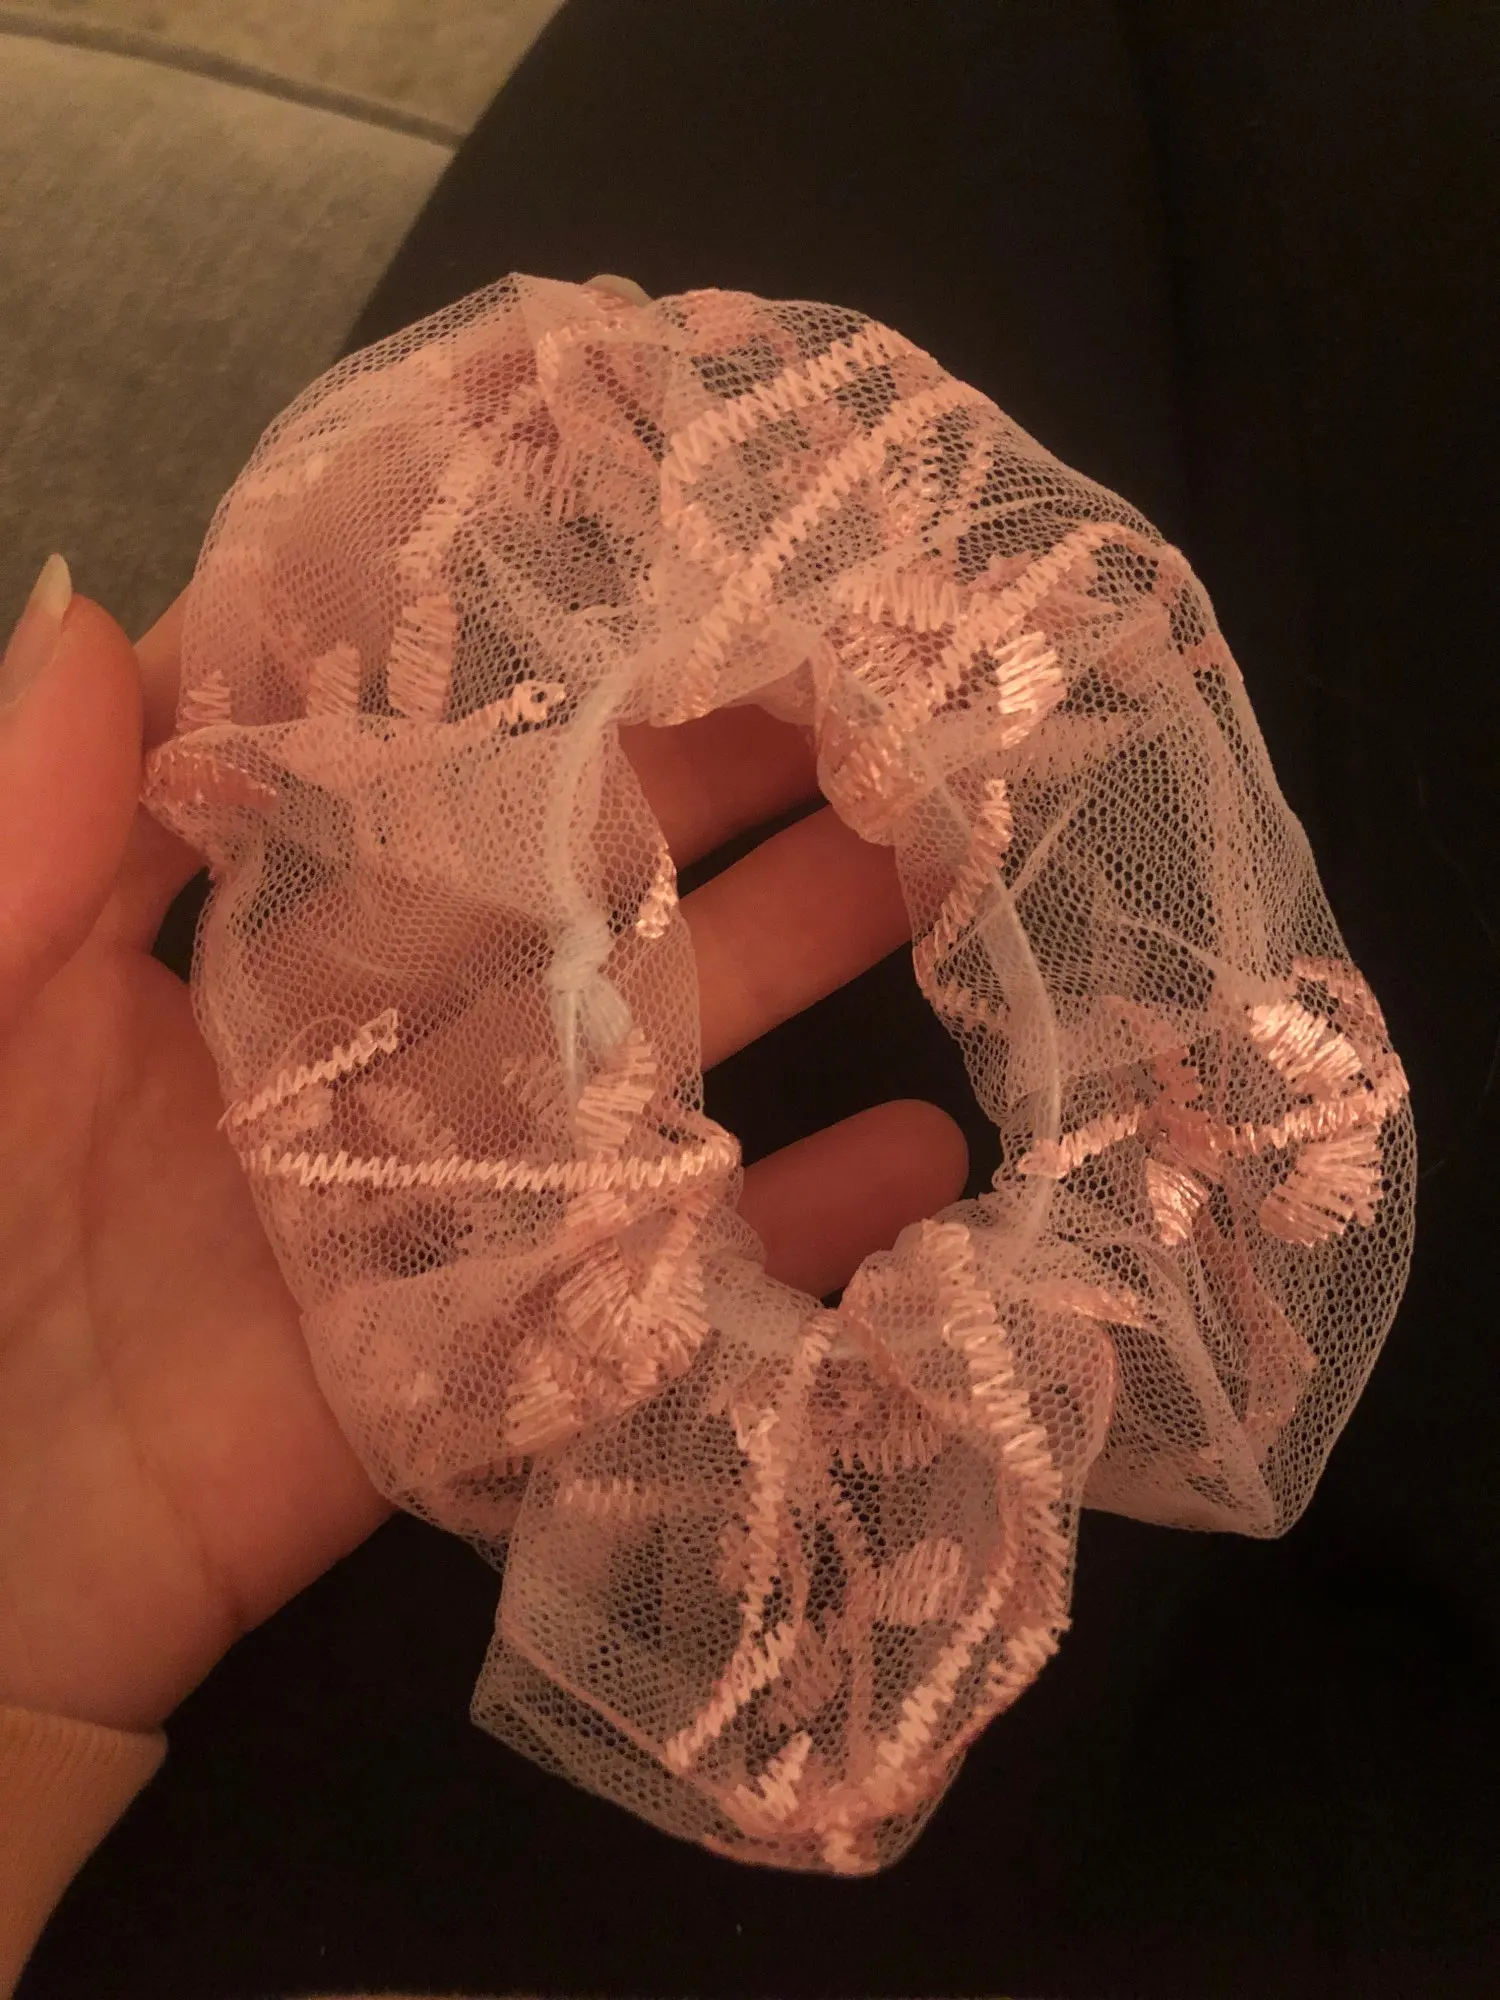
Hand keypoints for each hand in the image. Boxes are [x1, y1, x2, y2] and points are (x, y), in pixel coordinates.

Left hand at [0, 561, 965, 1735]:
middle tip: (862, 657)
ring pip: (648, 1033)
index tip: (636, 509)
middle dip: (704, 755)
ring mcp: (447, 1181)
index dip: (491, 625)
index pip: (376, 738)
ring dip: (790, 943)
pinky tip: (924, 1160)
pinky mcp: (497, 1343)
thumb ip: (13, 851)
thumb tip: (94, 614)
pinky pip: (667, 1274)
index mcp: (210, 931)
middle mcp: (356, 1026)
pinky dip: (794, 1228)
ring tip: (942, 847)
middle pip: (562, 862)